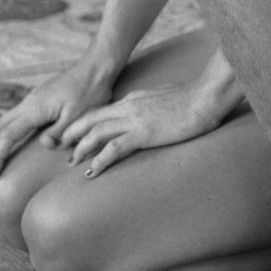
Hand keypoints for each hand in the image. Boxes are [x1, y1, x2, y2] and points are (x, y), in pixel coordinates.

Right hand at [0, 59, 117, 178]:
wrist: (98, 66)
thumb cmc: (92, 90)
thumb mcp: (80, 115)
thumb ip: (60, 132)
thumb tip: (44, 144)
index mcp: (35, 109)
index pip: (7, 136)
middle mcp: (28, 103)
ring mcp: (32, 100)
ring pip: (3, 121)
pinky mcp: (39, 99)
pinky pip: (14, 117)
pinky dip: (4, 132)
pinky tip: (9, 141)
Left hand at [60, 80, 243, 176]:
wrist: (205, 98)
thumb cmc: (192, 99)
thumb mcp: (164, 98)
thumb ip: (149, 104)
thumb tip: (145, 113)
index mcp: (133, 99)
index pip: (101, 111)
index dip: (84, 123)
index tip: (75, 136)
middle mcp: (128, 107)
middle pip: (91, 119)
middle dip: (74, 135)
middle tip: (65, 151)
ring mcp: (135, 119)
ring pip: (97, 133)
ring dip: (82, 149)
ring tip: (73, 163)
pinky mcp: (143, 133)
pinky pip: (114, 148)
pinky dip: (99, 160)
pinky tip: (92, 172)